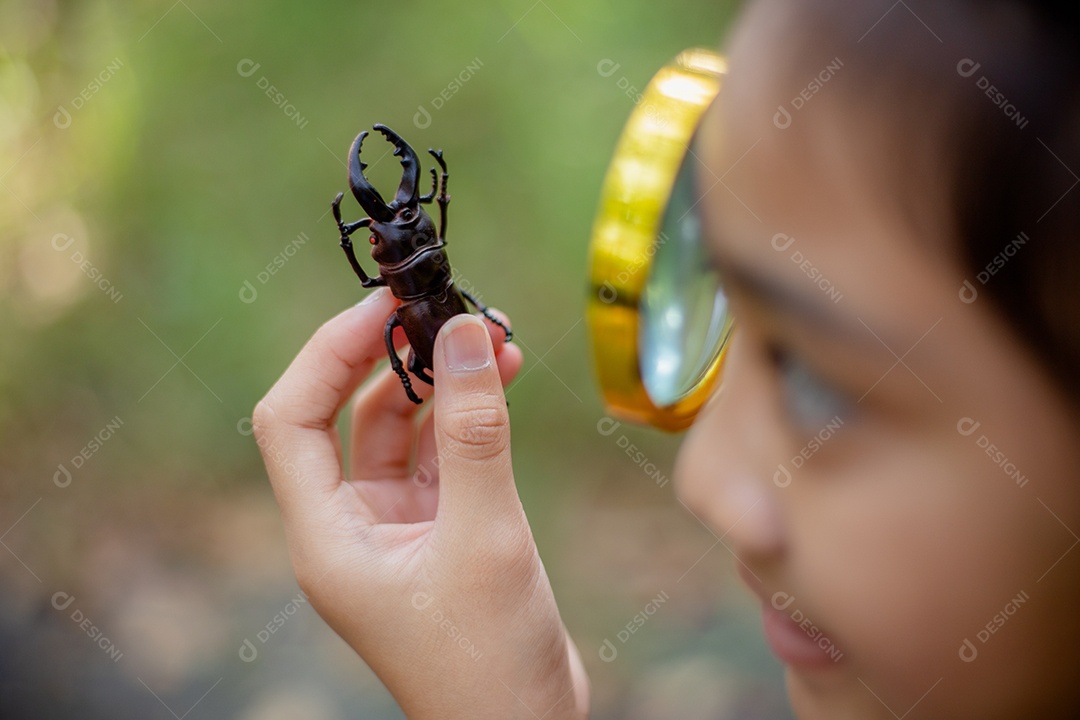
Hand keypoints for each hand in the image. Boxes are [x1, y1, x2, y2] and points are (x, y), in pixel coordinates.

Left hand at [253, 288, 588, 719]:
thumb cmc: (490, 657)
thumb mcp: (484, 535)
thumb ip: (473, 432)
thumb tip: (467, 332)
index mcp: (326, 534)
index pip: (291, 418)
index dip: (329, 353)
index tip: (386, 307)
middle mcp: (348, 525)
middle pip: (346, 413)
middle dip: (394, 355)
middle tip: (446, 307)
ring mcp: (393, 527)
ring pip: (399, 429)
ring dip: (440, 381)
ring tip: (493, 337)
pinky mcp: (437, 530)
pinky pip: (440, 453)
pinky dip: (466, 415)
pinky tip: (502, 381)